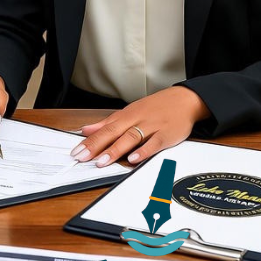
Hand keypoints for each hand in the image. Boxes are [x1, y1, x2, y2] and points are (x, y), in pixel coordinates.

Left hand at [69, 87, 210, 166]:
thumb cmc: (155, 108)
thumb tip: (86, 130)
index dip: (89, 140)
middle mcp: (136, 120)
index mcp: (126, 115)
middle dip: (96, 145)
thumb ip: (107, 123)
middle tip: (82, 157)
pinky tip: (133, 159)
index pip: (104, 128)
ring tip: (102, 161)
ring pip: (131, 138)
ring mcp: (151, 127)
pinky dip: (143, 151)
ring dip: (116, 150)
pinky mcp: (166, 135)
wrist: (184, 100)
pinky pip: (154, 144)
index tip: (76, 151)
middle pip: (113, 132)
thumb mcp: (129, 112)